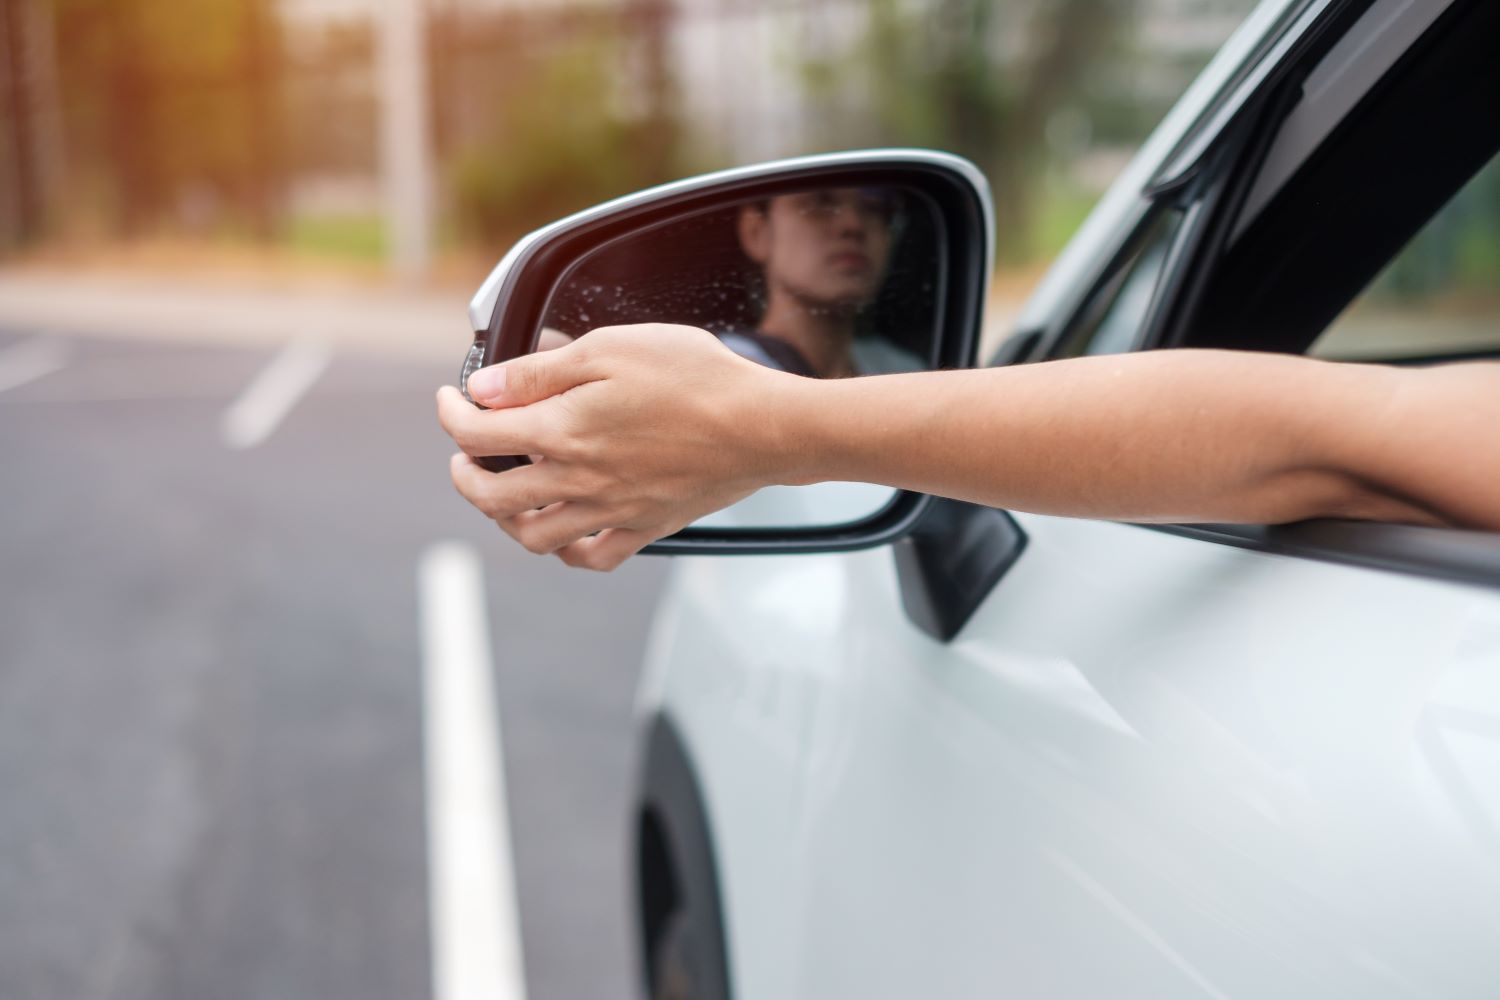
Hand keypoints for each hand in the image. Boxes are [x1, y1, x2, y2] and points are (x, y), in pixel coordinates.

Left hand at [437, 323, 799, 569]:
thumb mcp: (611, 347)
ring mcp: (610, 510)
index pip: (476, 432)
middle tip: (464, 453)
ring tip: (503, 491)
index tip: (451, 398)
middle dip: (463, 473)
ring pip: (531, 536)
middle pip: (490, 496)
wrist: (763, 427)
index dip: (450, 413)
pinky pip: (591, 557)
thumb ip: (539, 371)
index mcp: (563, 429)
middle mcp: (578, 478)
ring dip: (502, 517)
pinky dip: (565, 550)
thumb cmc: (695, 378)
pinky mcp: (644, 528)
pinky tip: (562, 528)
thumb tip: (484, 389)